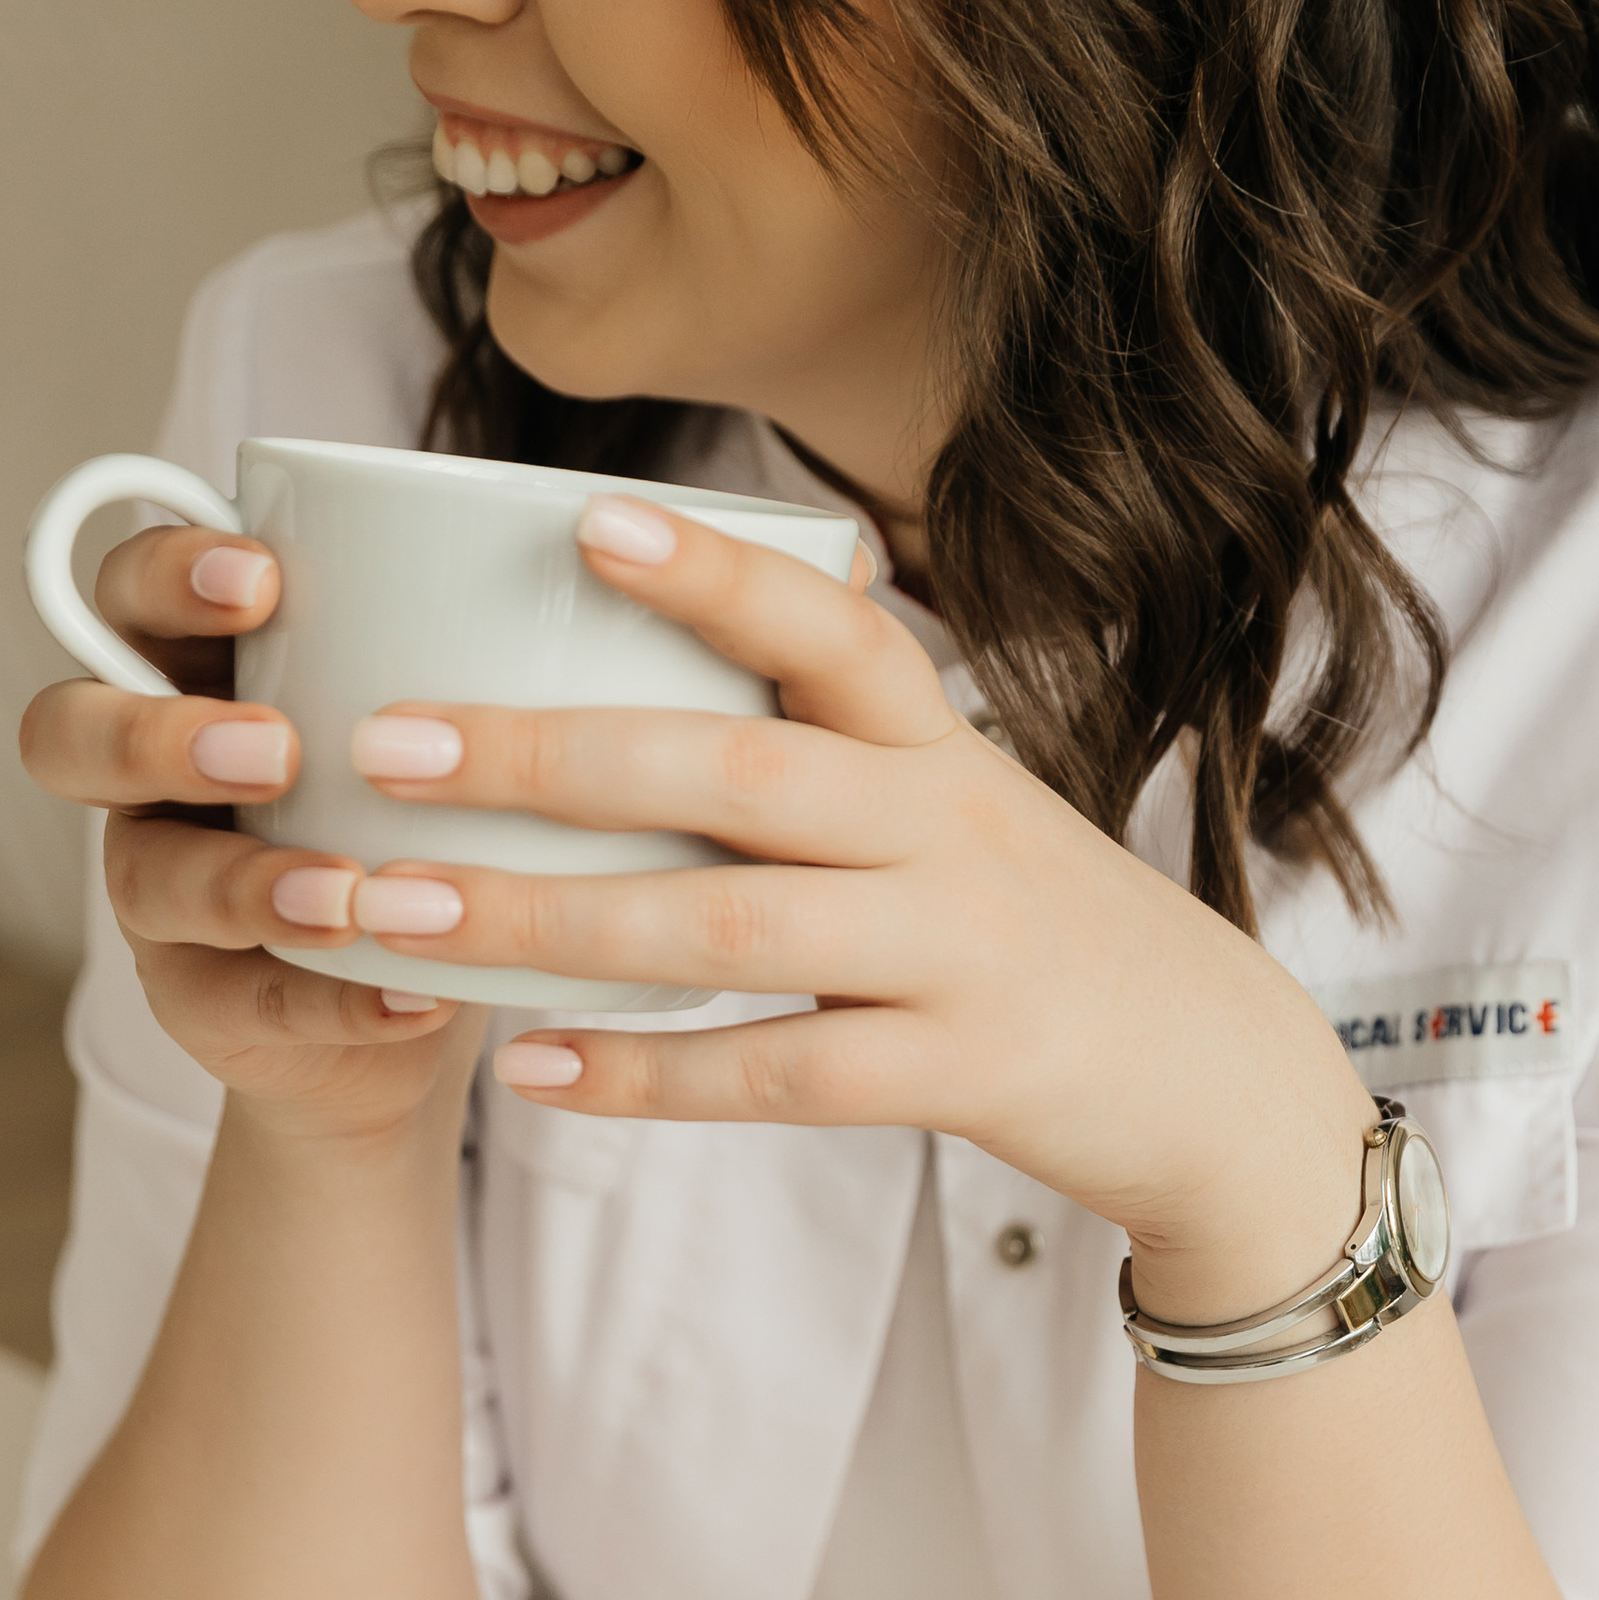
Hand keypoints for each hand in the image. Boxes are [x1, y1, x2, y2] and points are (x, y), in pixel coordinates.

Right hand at [16, 522, 473, 1147]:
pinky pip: (238, 1003)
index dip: (164, 576)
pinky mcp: (198, 1001)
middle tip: (276, 749)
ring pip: (145, 880)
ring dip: (245, 885)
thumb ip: (459, 640)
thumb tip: (593, 528)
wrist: (426, 986)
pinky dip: (330, 1001)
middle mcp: (151, 774)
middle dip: (159, 733)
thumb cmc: (433, 804)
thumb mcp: (447, 713)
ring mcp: (160, 892)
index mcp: (197, 669)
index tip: (264, 577)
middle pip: (69, 732)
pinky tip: (414, 996)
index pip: (126, 592)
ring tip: (347, 896)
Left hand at [332, 501, 1374, 1300]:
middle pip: (734, 770)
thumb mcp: (963, 807)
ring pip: (727, 924)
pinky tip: (531, 1070)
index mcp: (940, 745)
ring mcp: (956, 952)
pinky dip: (644, 1073)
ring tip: (397, 911)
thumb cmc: (1043, 930)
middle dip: (545, 756)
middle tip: (382, 743)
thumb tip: (657, 658)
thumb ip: (833, 749)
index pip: (828, 625)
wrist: (1216, 1079)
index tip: (577, 520)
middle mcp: (948, 828)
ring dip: (545, 919)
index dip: (711, 570)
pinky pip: (776, 1069)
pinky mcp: (959, 1072)